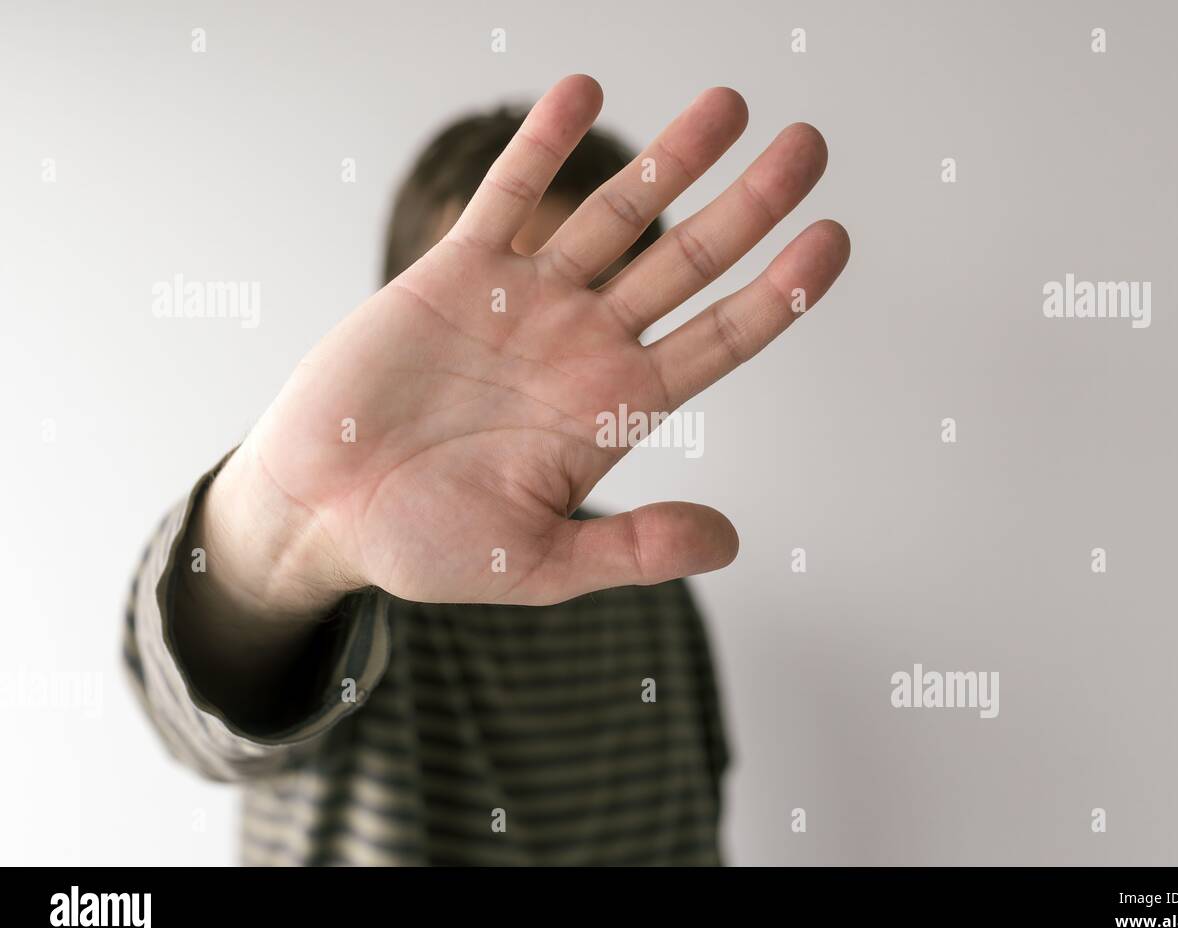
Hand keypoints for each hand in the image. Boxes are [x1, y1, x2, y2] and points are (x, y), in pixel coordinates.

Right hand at [218, 74, 849, 609]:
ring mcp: (524, 303)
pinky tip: (585, 92)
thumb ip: (632, 548)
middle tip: (811, 148)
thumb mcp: (538, 562)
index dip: (779, 292)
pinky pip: (509, 195)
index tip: (832, 240)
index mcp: (613, 409)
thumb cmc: (425, 546)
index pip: (719, 340)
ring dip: (669, 159)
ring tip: (731, 104)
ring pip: (614, 216)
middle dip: (750, 206)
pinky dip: (544, 145)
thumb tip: (731, 541)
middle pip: (687, 263)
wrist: (320, 512)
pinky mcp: (454, 274)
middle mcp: (583, 345)